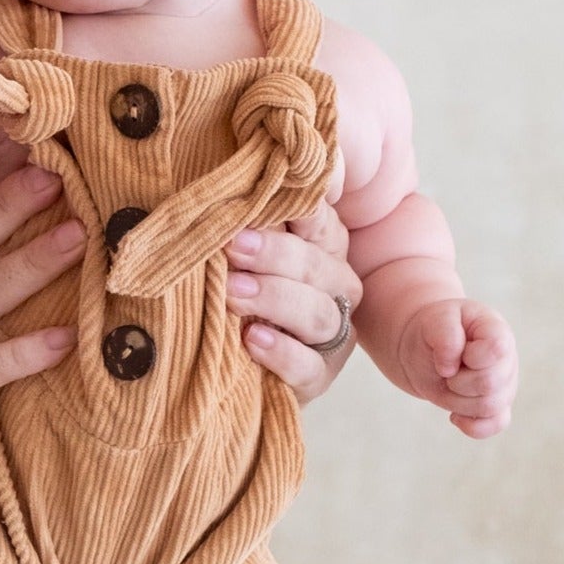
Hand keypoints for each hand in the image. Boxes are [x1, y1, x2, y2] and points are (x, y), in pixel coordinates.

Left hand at [227, 200, 361, 401]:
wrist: (231, 366)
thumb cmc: (235, 294)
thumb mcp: (239, 256)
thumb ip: (244, 225)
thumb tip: (226, 186)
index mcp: (323, 247)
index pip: (320, 220)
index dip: (299, 209)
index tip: (262, 201)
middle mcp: (336, 286)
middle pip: (318, 265)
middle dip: (275, 254)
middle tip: (232, 247)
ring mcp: (332, 334)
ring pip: (317, 313)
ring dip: (274, 299)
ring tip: (232, 293)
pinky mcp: (320, 377)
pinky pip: (309, 366)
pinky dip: (281, 352)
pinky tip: (252, 340)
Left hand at [396, 299, 517, 437]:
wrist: (424, 349)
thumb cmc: (433, 330)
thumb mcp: (434, 320)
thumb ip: (445, 334)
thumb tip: (451, 367)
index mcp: (496, 331)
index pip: (497, 349)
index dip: (470, 357)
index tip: (452, 353)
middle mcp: (507, 359)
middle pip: (491, 384)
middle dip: (458, 382)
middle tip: (446, 371)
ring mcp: (505, 384)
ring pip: (489, 407)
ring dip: (457, 401)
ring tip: (448, 385)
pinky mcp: (496, 406)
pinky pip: (496, 424)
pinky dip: (472, 426)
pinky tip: (454, 416)